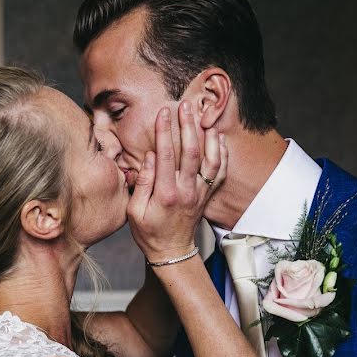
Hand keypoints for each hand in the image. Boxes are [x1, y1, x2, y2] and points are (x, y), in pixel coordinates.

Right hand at [127, 101, 226, 262]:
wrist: (172, 251)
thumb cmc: (148, 232)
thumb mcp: (134, 212)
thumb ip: (143, 183)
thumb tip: (151, 157)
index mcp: (166, 194)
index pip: (166, 156)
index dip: (164, 131)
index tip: (163, 112)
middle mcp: (187, 191)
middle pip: (191, 152)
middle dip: (188, 125)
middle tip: (185, 105)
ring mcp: (200, 193)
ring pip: (211, 160)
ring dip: (209, 136)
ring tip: (204, 116)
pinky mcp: (207, 196)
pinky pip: (220, 172)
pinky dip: (222, 153)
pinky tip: (218, 138)